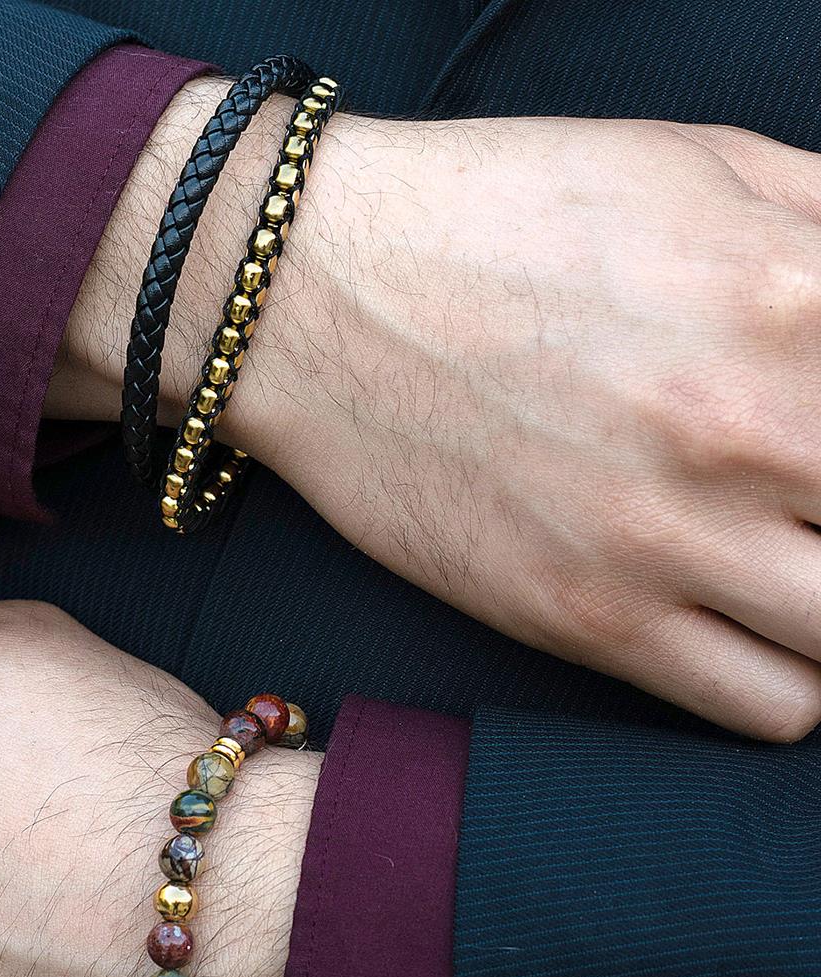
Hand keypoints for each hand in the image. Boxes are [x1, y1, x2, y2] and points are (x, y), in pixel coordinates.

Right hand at [54, 87, 820, 739]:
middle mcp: (748, 430)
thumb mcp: (695, 165)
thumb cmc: (491, 219)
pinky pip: (770, 705)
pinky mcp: (586, 618)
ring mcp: (664, 540)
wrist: (312, 302)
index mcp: (795, 296)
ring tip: (797, 566)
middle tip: (810, 500)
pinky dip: (788, 676)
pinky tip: (744, 617)